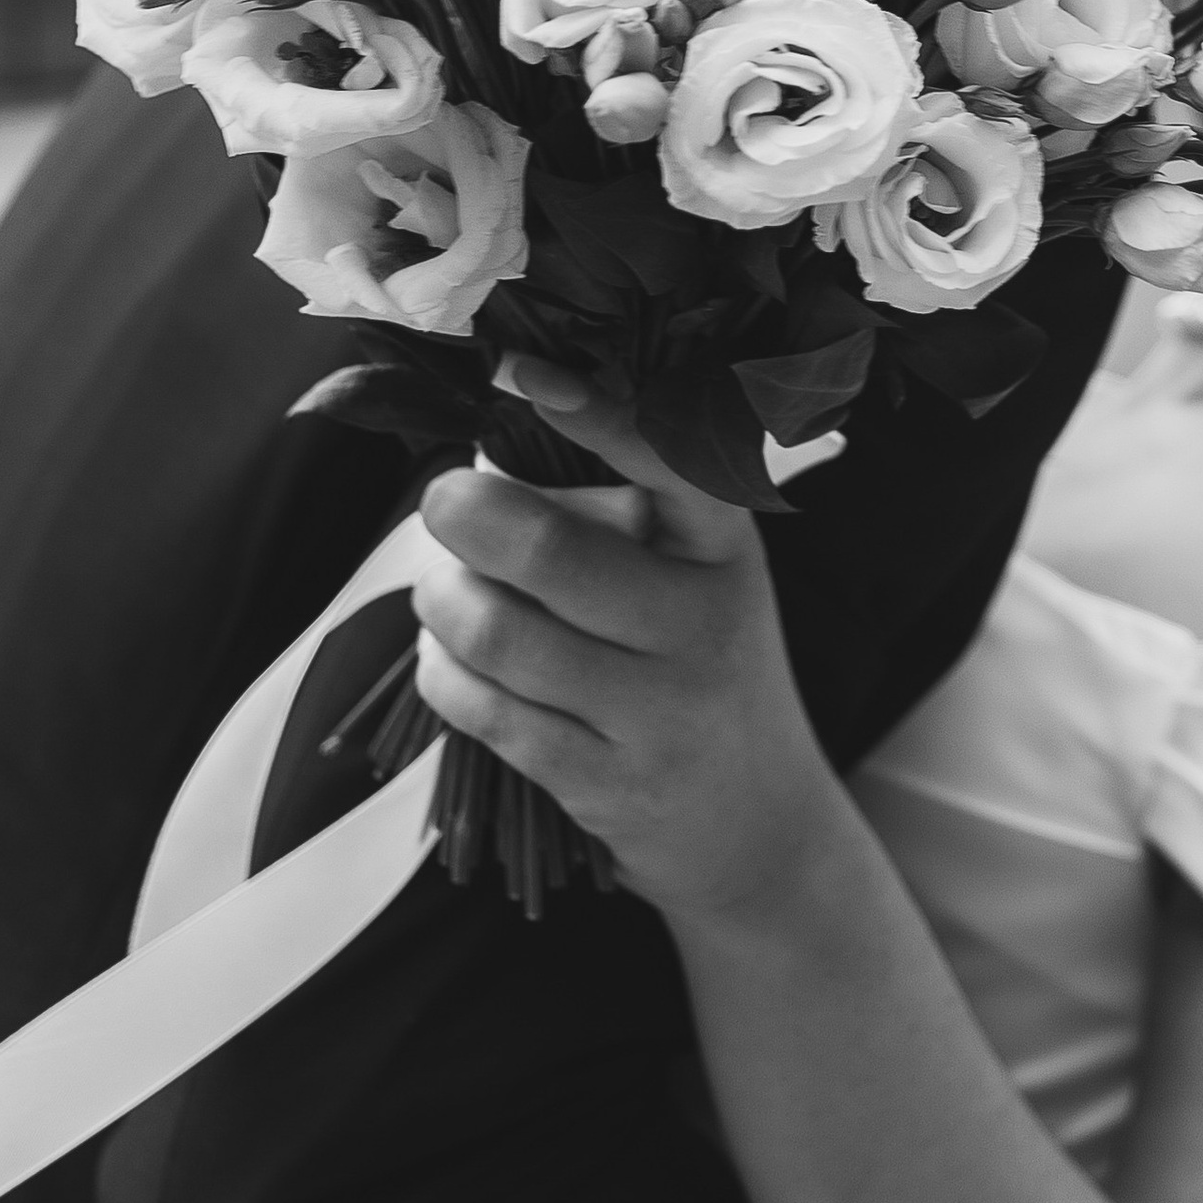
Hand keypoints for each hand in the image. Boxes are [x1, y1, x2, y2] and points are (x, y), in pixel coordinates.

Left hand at [412, 365, 848, 931]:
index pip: (668, 464)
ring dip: (441, 602)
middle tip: (441, 504)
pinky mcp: (609, 784)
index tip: (518, 372)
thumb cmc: (703, 674)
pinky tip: (447, 663)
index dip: (593, 415)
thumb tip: (485, 465)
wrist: (763, 831)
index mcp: (726, 550)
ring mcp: (660, 713)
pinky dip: (444, 676)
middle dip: (464, 515)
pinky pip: (489, 714)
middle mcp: (703, 625)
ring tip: (438, 593)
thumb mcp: (701, 584)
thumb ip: (621, 523)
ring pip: (503, 635)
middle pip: (551, 551)